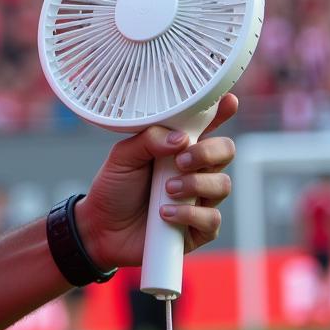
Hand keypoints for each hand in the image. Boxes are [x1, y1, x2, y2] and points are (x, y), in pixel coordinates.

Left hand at [74, 94, 237, 270]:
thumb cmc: (114, 188)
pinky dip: (189, 214)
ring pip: (222, 184)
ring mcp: (199, 200)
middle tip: (181, 160)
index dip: (221, 111)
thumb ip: (148, 140)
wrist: (101, 228)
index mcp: (178, 148)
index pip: (207, 126)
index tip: (229, 100)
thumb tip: (180, 138)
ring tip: (167, 189)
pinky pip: (211, 219)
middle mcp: (194, 171)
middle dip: (209, 152)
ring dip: (195, 184)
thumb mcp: (122, 157)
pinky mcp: (197, 229)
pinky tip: (166, 213)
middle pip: (226, 151)